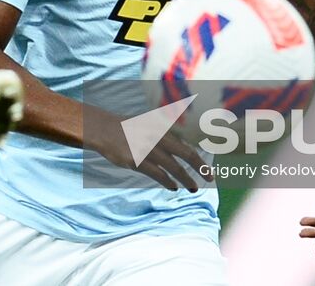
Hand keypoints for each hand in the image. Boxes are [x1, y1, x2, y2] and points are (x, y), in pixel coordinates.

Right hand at [85, 105, 207, 191]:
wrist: (104, 129)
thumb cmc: (127, 128)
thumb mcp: (148, 125)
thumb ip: (164, 136)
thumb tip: (181, 147)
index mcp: (162, 129)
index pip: (186, 145)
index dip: (199, 159)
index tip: (208, 169)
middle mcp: (158, 138)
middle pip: (186, 154)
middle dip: (200, 168)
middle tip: (210, 179)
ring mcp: (148, 149)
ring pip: (173, 167)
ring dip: (185, 180)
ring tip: (193, 188)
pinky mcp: (137, 161)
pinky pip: (157, 174)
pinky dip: (167, 182)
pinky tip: (173, 188)